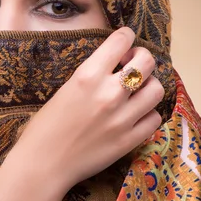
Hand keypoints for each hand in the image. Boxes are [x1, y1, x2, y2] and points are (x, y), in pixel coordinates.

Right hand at [11, 26, 163, 192]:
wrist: (43, 163)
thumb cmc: (44, 126)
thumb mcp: (65, 90)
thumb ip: (91, 77)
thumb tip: (112, 66)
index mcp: (88, 76)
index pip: (121, 41)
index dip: (126, 37)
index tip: (125, 40)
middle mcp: (109, 93)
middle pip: (147, 62)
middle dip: (142, 58)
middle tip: (133, 65)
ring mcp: (123, 117)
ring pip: (156, 89)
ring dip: (148, 86)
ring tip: (137, 91)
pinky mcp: (130, 140)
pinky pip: (154, 118)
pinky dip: (147, 114)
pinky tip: (135, 115)